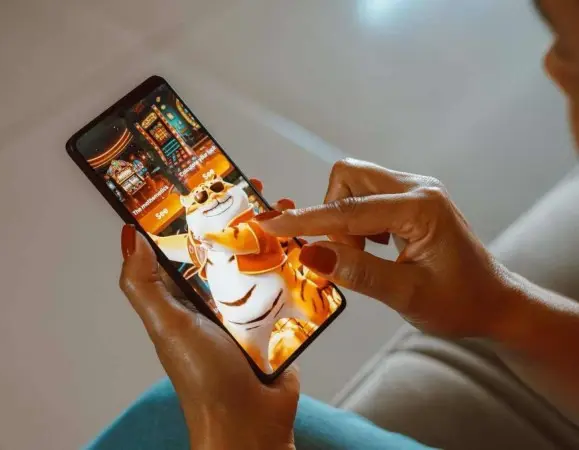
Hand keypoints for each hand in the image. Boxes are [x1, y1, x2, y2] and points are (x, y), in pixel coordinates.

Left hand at [119, 180, 298, 449]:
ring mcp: (248, 306)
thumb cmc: (205, 380)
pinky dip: (297, 264)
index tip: (201, 181)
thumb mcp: (167, 325)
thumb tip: (128, 236)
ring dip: (271, 235)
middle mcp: (214, 297)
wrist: (252, 425)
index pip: (183, 244)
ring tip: (285, 208)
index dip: (189, 213)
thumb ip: (143, 284)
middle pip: (225, 246)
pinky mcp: (279, 318)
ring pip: (259, 260)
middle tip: (252, 188)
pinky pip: (288, 283)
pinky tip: (309, 244)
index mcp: (182, 295)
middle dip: (237, 217)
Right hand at [258, 159, 514, 338]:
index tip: (271, 224)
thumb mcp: (406, 295)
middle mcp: (417, 187)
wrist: (495, 302)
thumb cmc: (459, 303)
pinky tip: (374, 248)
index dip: (306, 220)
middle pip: (349, 178)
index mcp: (420, 208)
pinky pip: (366, 197)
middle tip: (345, 254)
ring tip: (365, 256)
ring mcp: (416, 190)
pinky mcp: (412, 199)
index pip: (348, 210)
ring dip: (344, 219)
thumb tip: (310, 254)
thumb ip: (358, 272)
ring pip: (355, 185)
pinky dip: (357, 221)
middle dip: (331, 213)